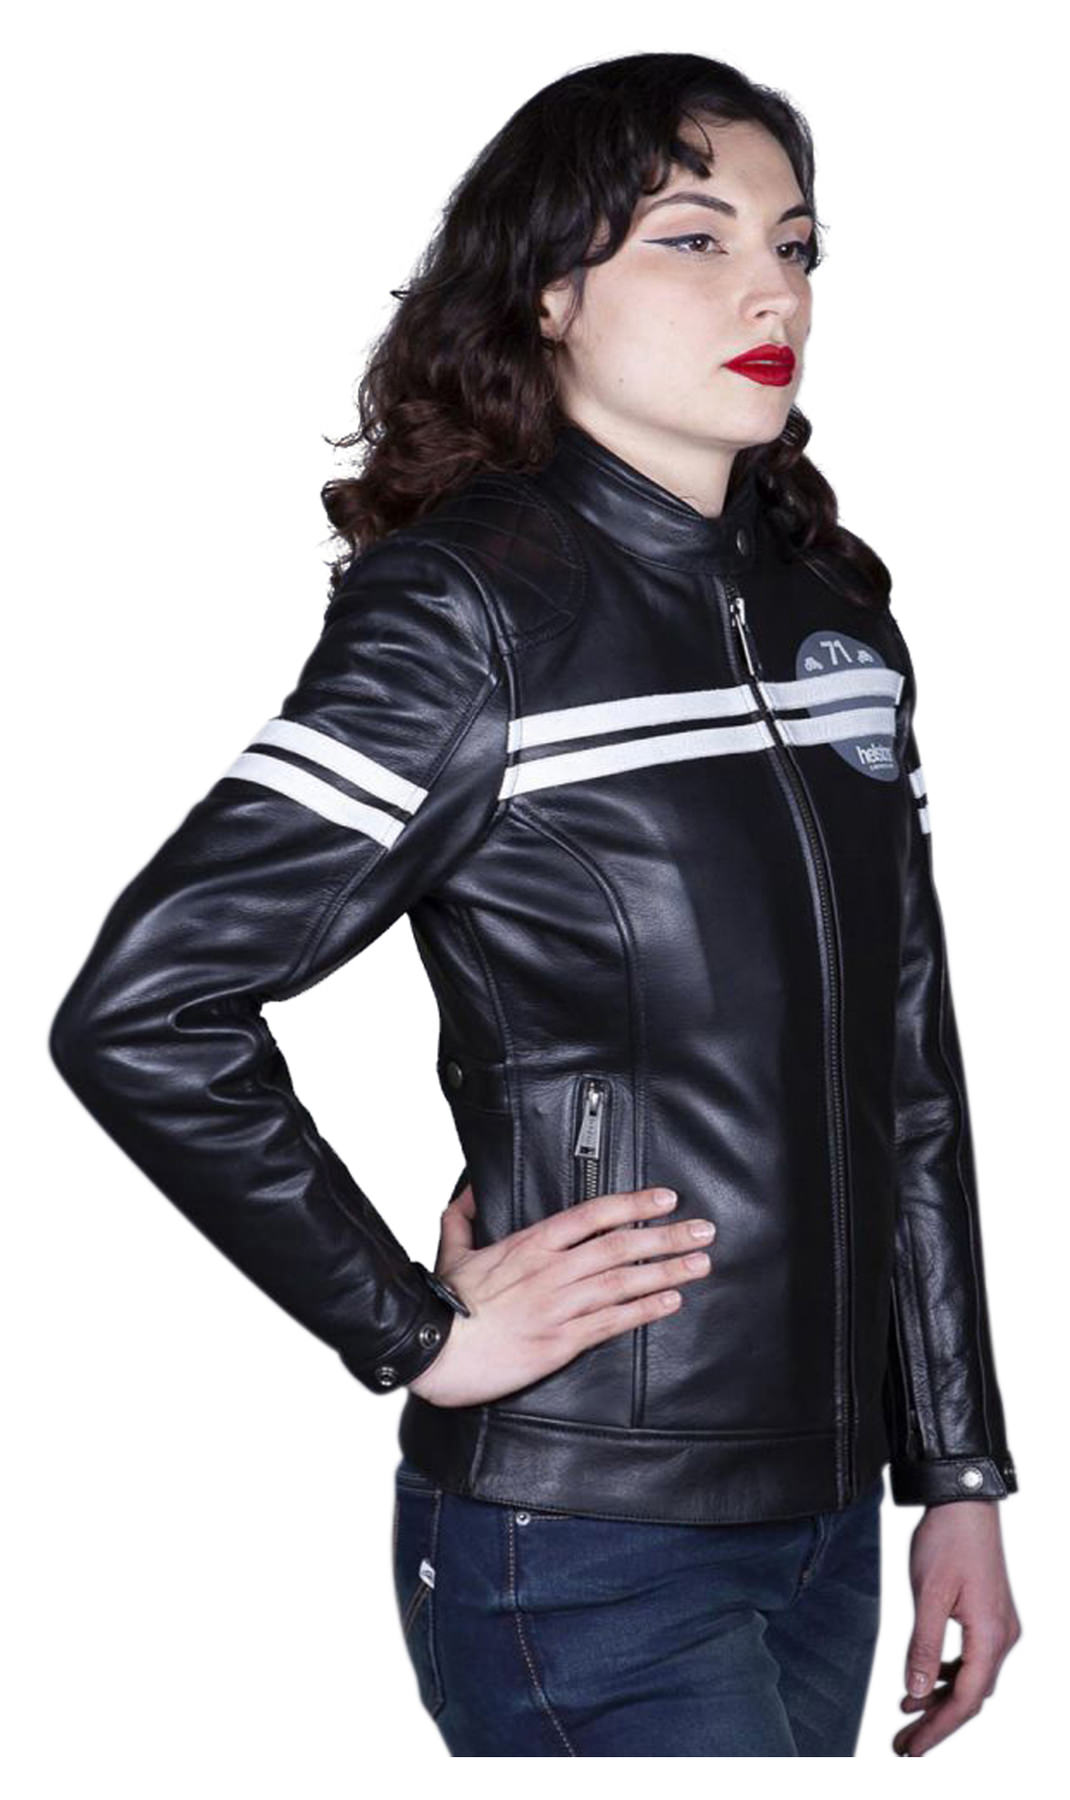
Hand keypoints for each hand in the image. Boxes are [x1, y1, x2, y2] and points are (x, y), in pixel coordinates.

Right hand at [406, 1181, 714, 1406]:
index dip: (633, 1205)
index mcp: (530, 1244)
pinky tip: (670, 1302)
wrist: (435, 1350)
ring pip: (623, 1282)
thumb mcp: (453, 1250)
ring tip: (698, 1263)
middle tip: (702, 1230)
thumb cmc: (444, 1304)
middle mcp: (552, 1270)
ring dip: (666, 1271)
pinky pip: (612, 1322)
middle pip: (619, 1246)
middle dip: (666, 1236)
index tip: (665, 1199)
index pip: (592, 1215)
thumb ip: (463, 1216)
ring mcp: (559, 1306)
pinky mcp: (561, 1341)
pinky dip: (644, 1311)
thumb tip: (469, 1190)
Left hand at [893, 1499, 1021, 1756]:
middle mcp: (1002, 1636)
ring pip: (970, 1679)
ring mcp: (998, 1626)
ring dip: (941, 1699)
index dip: (938, 1728)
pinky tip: (923, 1681)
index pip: (965, 1700)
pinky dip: (947, 1674)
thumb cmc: (948, 1540)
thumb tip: (916, 1690)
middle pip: (970, 1696)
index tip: (912, 1748)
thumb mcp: (929, 1593)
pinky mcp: (989, 1615)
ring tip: (907, 1714)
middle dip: (937, 1722)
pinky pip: (970, 1658)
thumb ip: (923, 1644)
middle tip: (904, 1744)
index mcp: (991, 1636)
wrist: (965, 1501)